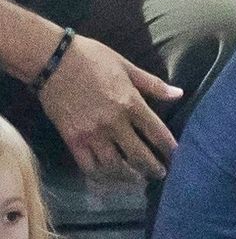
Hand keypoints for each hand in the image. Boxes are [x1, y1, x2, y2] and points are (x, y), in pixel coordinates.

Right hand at [38, 35, 181, 179]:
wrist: (52, 59)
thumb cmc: (92, 58)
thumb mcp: (127, 67)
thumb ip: (154, 84)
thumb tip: (180, 94)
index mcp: (130, 103)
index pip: (157, 132)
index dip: (169, 148)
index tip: (177, 157)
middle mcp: (114, 123)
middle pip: (138, 155)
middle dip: (152, 168)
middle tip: (160, 174)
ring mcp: (92, 133)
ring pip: (114, 165)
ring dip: (128, 176)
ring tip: (138, 180)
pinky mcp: (72, 139)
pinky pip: (88, 165)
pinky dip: (100, 175)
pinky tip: (108, 178)